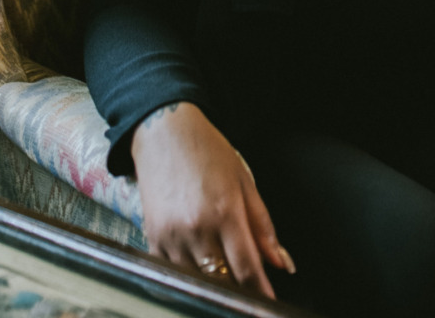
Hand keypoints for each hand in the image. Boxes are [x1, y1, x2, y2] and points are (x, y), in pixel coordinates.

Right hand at [131, 102, 294, 298]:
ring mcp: (171, 236)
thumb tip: (282, 262)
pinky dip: (188, 275)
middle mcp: (197, 228)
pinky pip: (173, 272)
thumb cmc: (209, 152)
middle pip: (221, 280)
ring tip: (225, 274)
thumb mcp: (245, 181)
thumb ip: (263, 226)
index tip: (269, 304)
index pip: (246, 267)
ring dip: (213, 284)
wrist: (165, 133)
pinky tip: (199, 266)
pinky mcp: (152, 239)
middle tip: (249, 291)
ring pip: (196, 281)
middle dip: (238, 289)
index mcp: (225, 212)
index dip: (259, 292)